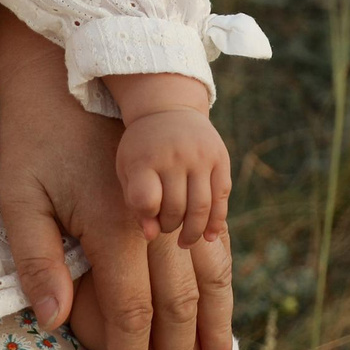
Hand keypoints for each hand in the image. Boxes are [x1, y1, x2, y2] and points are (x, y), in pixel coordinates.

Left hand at [0, 13, 234, 349]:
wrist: (69, 75)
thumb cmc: (35, 141)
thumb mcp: (20, 197)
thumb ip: (36, 259)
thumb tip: (54, 318)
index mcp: (116, 225)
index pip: (131, 311)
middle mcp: (157, 218)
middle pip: (179, 302)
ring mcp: (179, 199)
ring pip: (210, 274)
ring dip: (216, 323)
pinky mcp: (188, 186)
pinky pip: (215, 242)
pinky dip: (222, 281)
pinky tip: (225, 304)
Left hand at [116, 109, 231, 247]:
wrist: (167, 108)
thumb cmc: (143, 148)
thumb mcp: (128, 169)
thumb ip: (135, 203)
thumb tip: (151, 236)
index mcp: (145, 159)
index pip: (146, 200)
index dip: (147, 216)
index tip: (148, 218)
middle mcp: (174, 156)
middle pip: (176, 208)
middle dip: (170, 227)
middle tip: (167, 230)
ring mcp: (200, 156)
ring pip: (201, 207)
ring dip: (194, 231)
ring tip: (186, 241)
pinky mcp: (220, 158)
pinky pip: (222, 196)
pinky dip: (216, 220)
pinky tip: (209, 235)